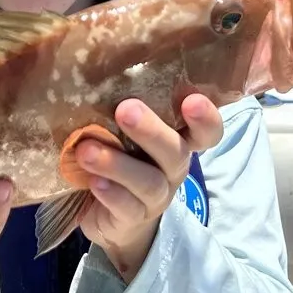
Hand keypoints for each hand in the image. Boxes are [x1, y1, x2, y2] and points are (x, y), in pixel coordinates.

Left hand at [73, 94, 223, 281]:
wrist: (109, 216)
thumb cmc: (118, 156)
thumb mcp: (122, 131)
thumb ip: (121, 110)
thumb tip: (92, 74)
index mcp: (176, 140)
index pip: (205, 130)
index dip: (206, 118)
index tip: (192, 100)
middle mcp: (172, 168)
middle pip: (175, 152)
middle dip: (152, 131)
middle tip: (125, 110)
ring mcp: (157, 196)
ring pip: (149, 182)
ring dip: (118, 164)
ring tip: (87, 150)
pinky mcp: (134, 218)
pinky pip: (128, 207)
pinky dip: (111, 193)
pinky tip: (93, 182)